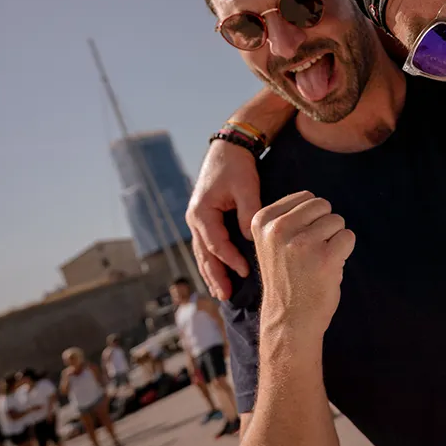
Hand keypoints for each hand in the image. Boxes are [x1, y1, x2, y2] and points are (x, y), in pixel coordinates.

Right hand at [187, 139, 262, 298]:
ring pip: (203, 253)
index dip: (230, 260)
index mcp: (201, 212)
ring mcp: (198, 220)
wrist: (229, 149)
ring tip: (221, 293)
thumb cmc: (237, 167)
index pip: (216, 244)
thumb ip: (248, 212)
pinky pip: (208, 245)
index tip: (247, 272)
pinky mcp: (206, 219)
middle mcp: (195, 219)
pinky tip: (221, 273)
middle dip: (215, 276)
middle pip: (204, 254)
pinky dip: (214, 260)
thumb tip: (250, 237)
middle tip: (226, 296)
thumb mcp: (245, 187)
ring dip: (211, 273)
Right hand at [251, 191, 355, 338]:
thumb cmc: (287, 278)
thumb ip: (288, 218)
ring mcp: (302, 242)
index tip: (297, 242)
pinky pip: (348, 237)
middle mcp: (279, 228)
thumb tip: (316, 200)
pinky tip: (329, 266)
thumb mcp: (273, 242)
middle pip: (322, 205)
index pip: (305, 197)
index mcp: (263, 220)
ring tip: (317, 261)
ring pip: (337, 220)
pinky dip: (344, 250)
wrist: (289, 320)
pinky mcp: (325, 256)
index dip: (310, 218)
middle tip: (311, 252)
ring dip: (334, 239)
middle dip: (324, 225)